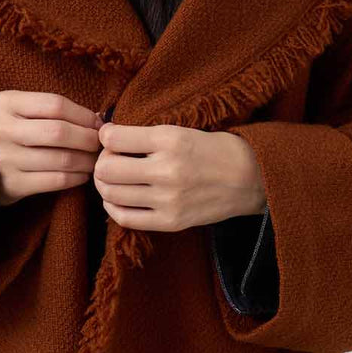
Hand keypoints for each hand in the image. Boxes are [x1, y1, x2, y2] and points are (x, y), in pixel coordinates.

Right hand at [0, 91, 103, 206]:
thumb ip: (50, 110)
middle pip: (59, 132)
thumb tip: (98, 119)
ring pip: (61, 159)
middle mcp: (1, 130)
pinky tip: (81, 174)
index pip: (55, 105)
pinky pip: (56, 181)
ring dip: (86, 160)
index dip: (83, 115)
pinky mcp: (11, 185)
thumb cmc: (6, 133)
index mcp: (4, 103)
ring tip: (94, 160)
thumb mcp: (17, 110)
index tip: (97, 123)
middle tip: (99, 144)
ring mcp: (5, 159)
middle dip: (88, 139)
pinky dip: (76, 178)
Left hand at [93, 122, 264, 231]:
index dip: (105, 137)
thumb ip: (144, 135)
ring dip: (105, 185)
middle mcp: (167, 170)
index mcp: (170, 139)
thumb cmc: (213, 150)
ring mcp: (168, 199)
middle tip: (109, 161)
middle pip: (106, 169)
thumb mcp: (181, 131)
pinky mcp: (171, 222)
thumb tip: (105, 136)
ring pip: (111, 194)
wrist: (250, 178)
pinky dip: (113, 207)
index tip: (110, 138)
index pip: (113, 139)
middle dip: (101, 163)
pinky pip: (125, 218)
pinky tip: (119, 199)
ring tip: (113, 179)